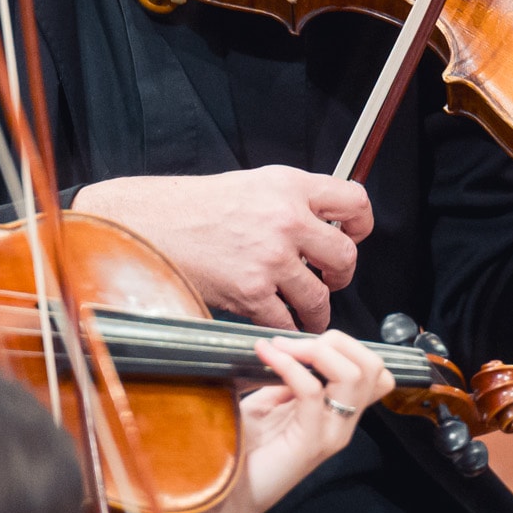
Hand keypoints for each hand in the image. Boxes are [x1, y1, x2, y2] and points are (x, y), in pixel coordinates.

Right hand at [71, 167, 373, 330]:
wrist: (151, 224)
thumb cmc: (196, 206)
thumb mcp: (254, 184)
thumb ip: (293, 199)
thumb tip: (328, 221)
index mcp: (290, 187)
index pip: (355, 201)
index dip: (362, 224)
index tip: (355, 235)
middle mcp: (286, 219)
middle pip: (346, 255)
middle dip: (342, 274)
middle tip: (331, 279)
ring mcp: (271, 258)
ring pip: (320, 296)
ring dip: (317, 311)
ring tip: (308, 311)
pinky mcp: (251, 291)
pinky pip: (286, 321)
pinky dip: (286, 328)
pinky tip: (280, 323)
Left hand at [235, 329, 392, 512]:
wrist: (226, 493)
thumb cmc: (244, 451)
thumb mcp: (268, 404)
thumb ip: (287, 381)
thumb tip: (289, 350)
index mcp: (338, 414)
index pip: (375, 372)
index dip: (345, 346)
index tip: (302, 343)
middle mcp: (343, 424)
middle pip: (372, 368)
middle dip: (335, 342)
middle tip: (291, 343)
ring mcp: (331, 434)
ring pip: (354, 375)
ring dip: (315, 351)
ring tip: (279, 349)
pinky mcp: (310, 443)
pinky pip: (312, 391)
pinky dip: (289, 366)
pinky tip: (268, 357)